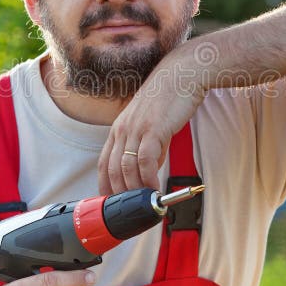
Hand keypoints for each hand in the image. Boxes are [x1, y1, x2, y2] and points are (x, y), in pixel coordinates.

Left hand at [97, 48, 205, 194]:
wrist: (183, 74)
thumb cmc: (169, 98)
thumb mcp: (152, 125)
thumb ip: (148, 148)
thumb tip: (149, 172)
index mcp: (118, 129)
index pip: (103, 164)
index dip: (105, 187)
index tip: (112, 204)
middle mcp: (122, 130)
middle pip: (112, 171)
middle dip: (121, 195)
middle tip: (132, 210)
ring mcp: (136, 129)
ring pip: (126, 169)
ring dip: (135, 191)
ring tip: (146, 203)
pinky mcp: (153, 129)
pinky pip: (145, 161)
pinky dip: (149, 179)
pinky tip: (155, 188)